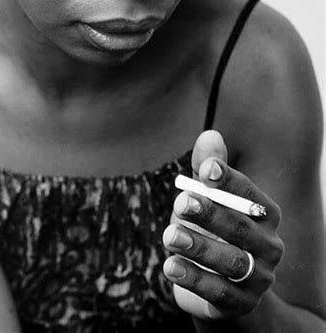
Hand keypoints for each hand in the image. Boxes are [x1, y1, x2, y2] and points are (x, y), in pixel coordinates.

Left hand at [163, 131, 283, 319]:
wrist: (223, 289)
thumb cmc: (213, 231)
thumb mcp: (207, 198)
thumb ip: (207, 168)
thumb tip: (209, 134)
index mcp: (264, 213)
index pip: (249, 193)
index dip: (227, 180)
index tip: (204, 169)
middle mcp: (268, 245)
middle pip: (240, 227)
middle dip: (209, 213)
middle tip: (180, 203)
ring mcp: (258, 277)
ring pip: (231, 261)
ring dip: (198, 247)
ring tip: (168, 236)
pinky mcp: (241, 303)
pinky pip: (219, 292)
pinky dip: (194, 279)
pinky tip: (169, 266)